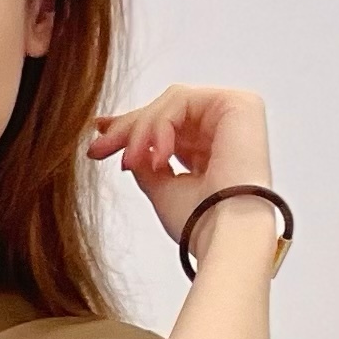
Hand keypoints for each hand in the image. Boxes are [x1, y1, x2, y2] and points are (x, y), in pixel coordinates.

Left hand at [87, 85, 272, 256]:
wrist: (227, 237)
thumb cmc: (200, 224)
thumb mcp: (162, 189)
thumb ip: (146, 164)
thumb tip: (128, 148)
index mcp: (213, 148)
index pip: (170, 126)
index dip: (133, 129)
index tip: (99, 141)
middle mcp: (227, 127)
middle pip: (168, 110)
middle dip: (128, 128)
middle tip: (99, 149)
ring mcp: (235, 111)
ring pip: (171, 103)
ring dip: (141, 131)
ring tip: (130, 162)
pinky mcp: (239, 103)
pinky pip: (182, 101)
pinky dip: (160, 126)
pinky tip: (158, 158)